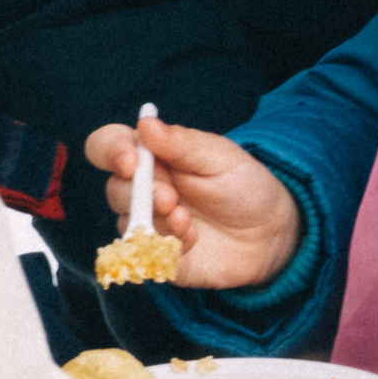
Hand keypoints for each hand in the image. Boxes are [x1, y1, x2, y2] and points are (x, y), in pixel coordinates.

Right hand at [85, 115, 298, 288]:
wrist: (269, 232)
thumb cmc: (243, 186)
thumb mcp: (220, 158)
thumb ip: (182, 143)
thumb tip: (145, 123)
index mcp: (153, 156)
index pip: (108, 146)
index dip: (111, 152)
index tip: (131, 161)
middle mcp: (141, 189)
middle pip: (114, 188)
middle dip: (141, 193)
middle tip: (171, 197)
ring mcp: (145, 223)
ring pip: (126, 222)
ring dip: (155, 221)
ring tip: (186, 219)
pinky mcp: (153, 255)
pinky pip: (144, 253)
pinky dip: (167, 244)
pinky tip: (192, 238)